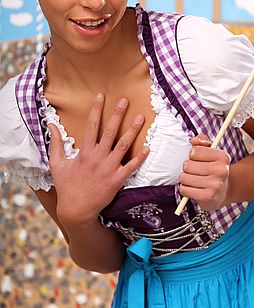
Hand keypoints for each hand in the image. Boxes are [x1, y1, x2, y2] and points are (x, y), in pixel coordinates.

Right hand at [48, 94, 148, 225]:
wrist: (76, 210)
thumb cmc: (66, 186)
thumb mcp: (57, 164)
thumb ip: (55, 143)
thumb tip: (51, 125)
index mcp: (84, 152)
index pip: (91, 126)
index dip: (97, 110)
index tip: (101, 96)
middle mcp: (98, 158)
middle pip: (110, 132)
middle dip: (118, 115)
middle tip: (125, 101)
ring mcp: (109, 168)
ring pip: (123, 146)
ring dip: (132, 131)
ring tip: (140, 118)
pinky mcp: (117, 180)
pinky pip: (131, 167)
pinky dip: (140, 158)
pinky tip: (148, 147)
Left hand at [179, 134, 230, 210]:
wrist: (223, 191)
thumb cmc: (214, 169)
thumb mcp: (211, 152)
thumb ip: (202, 142)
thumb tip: (194, 140)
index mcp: (223, 157)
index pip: (194, 152)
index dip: (192, 155)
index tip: (198, 159)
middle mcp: (222, 170)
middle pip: (188, 165)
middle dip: (188, 168)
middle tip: (196, 172)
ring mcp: (215, 185)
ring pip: (184, 178)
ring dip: (185, 179)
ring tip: (194, 180)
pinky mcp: (207, 197)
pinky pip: (184, 189)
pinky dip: (185, 189)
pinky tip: (193, 189)